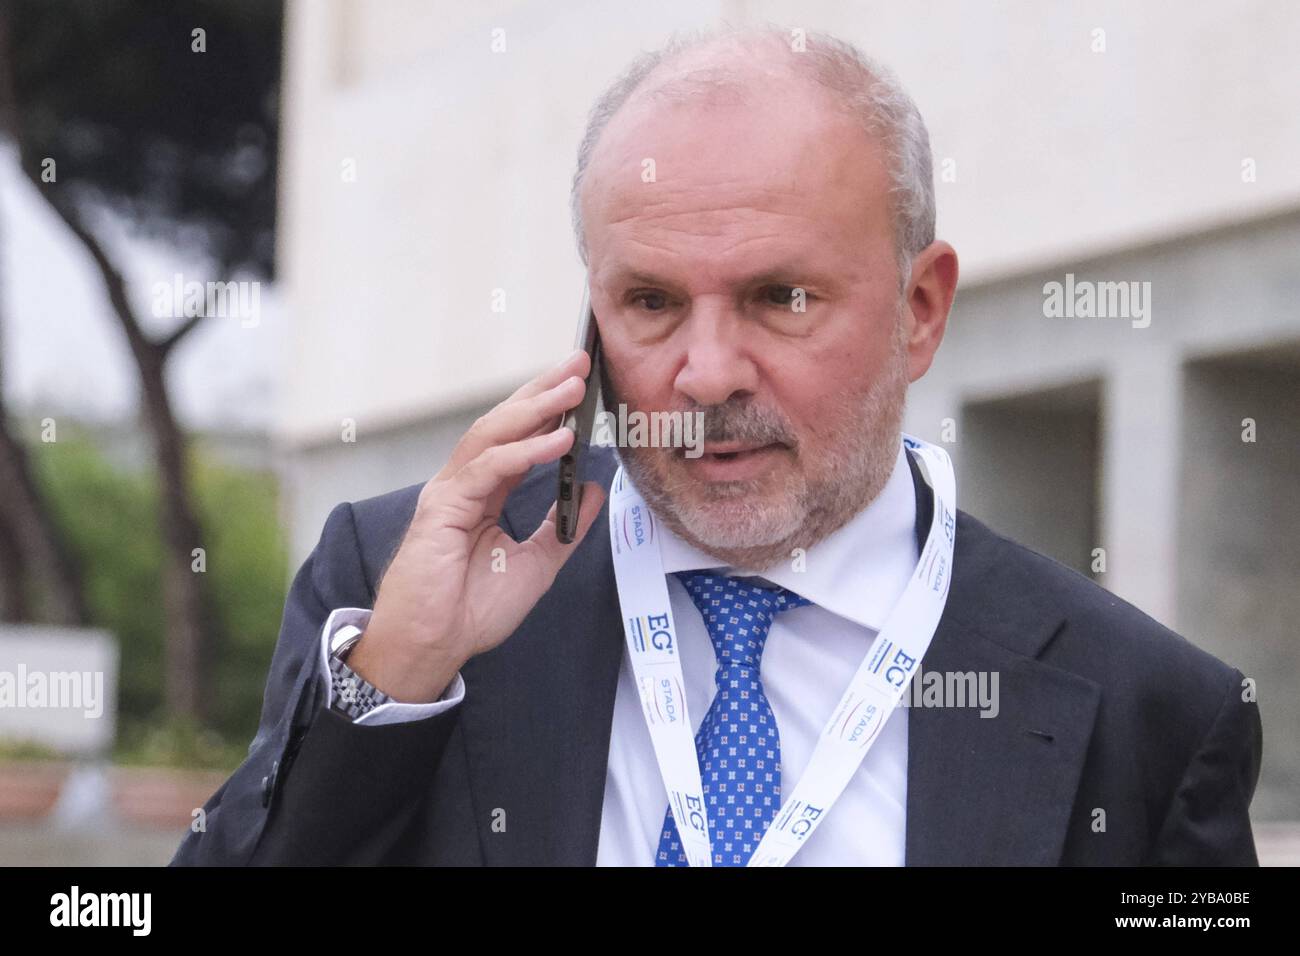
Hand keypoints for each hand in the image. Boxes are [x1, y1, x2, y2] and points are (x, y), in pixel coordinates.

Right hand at [346, 348, 606, 702]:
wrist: (433, 646)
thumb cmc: (472, 610)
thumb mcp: (538, 564)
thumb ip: (564, 525)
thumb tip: (594, 488)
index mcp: (484, 494)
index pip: (518, 437)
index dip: (548, 408)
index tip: (580, 383)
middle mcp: (465, 484)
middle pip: (504, 422)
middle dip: (542, 390)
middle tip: (579, 362)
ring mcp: (450, 492)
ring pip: (493, 434)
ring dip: (535, 408)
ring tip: (571, 388)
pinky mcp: (443, 507)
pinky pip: (490, 468)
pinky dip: (526, 451)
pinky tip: (558, 439)